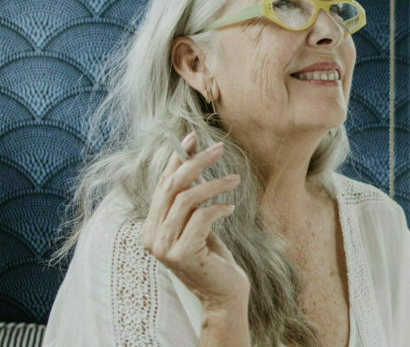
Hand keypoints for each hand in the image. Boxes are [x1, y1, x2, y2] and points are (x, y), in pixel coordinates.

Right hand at [142, 132, 249, 309]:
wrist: (224, 294)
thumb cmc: (214, 257)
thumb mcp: (199, 223)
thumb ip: (191, 198)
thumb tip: (193, 158)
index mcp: (151, 226)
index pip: (162, 184)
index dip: (176, 159)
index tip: (193, 137)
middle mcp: (151, 236)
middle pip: (172, 186)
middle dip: (196, 163)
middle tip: (219, 149)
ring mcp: (164, 246)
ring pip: (186, 199)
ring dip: (213, 184)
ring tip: (235, 179)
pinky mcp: (182, 254)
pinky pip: (200, 217)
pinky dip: (218, 207)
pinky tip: (231, 207)